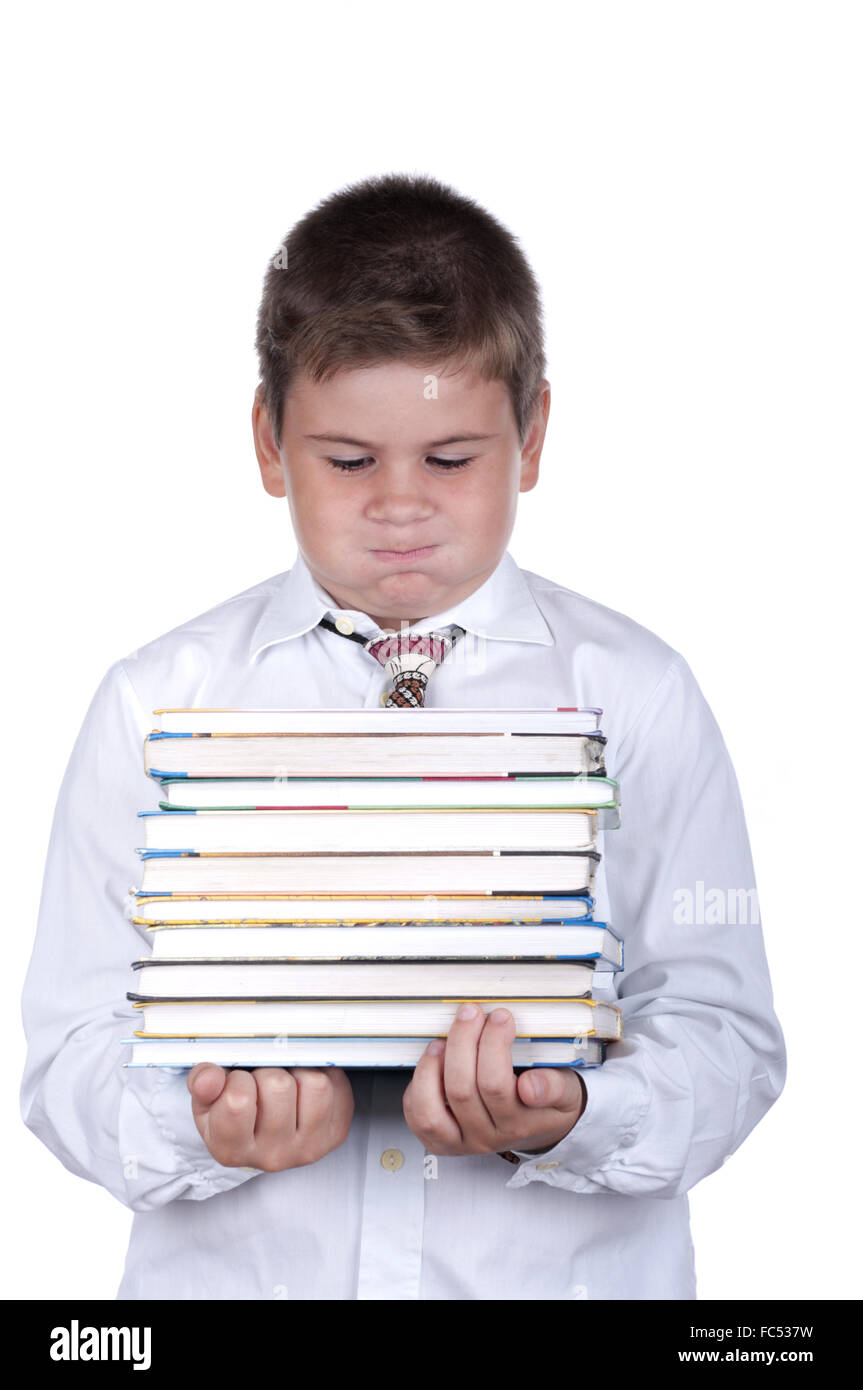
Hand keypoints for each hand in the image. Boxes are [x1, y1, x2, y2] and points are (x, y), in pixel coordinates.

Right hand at [187, 1064, 353, 1170]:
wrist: (263, 1135)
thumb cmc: (235, 1113)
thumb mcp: (208, 1102)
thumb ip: (202, 1085)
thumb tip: (209, 1076)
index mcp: (232, 1150)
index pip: (237, 1100)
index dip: (236, 1079)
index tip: (237, 1082)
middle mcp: (272, 1156)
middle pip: (279, 1086)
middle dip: (268, 1072)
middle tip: (262, 1080)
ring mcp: (308, 1148)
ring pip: (315, 1084)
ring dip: (299, 1072)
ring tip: (286, 1081)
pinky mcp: (335, 1134)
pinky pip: (337, 1085)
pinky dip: (323, 1075)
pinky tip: (306, 1087)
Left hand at [402, 1004, 586, 1156]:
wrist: (538, 1128)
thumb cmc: (547, 1103)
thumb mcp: (566, 1093)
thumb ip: (554, 1087)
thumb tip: (531, 1087)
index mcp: (520, 1123)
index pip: (497, 1087)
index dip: (494, 1046)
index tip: (502, 1017)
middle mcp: (488, 1136)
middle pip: (462, 1090)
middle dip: (463, 1041)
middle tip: (473, 1013)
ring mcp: (462, 1141)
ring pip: (432, 1110)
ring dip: (432, 1068)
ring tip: (443, 1040)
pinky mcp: (440, 1141)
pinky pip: (418, 1117)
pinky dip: (419, 1086)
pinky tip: (434, 1062)